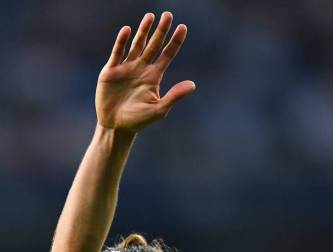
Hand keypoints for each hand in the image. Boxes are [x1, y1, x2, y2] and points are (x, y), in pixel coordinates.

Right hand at [96, 12, 195, 131]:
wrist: (116, 126)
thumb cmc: (139, 121)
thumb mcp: (159, 109)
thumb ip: (174, 96)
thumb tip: (193, 84)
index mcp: (154, 77)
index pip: (167, 55)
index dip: (175, 41)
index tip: (183, 27)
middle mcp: (141, 69)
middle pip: (153, 45)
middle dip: (161, 31)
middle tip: (168, 15)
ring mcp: (126, 68)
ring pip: (136, 44)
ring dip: (143, 31)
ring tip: (150, 17)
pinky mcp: (111, 70)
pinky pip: (117, 52)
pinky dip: (122, 41)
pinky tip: (127, 30)